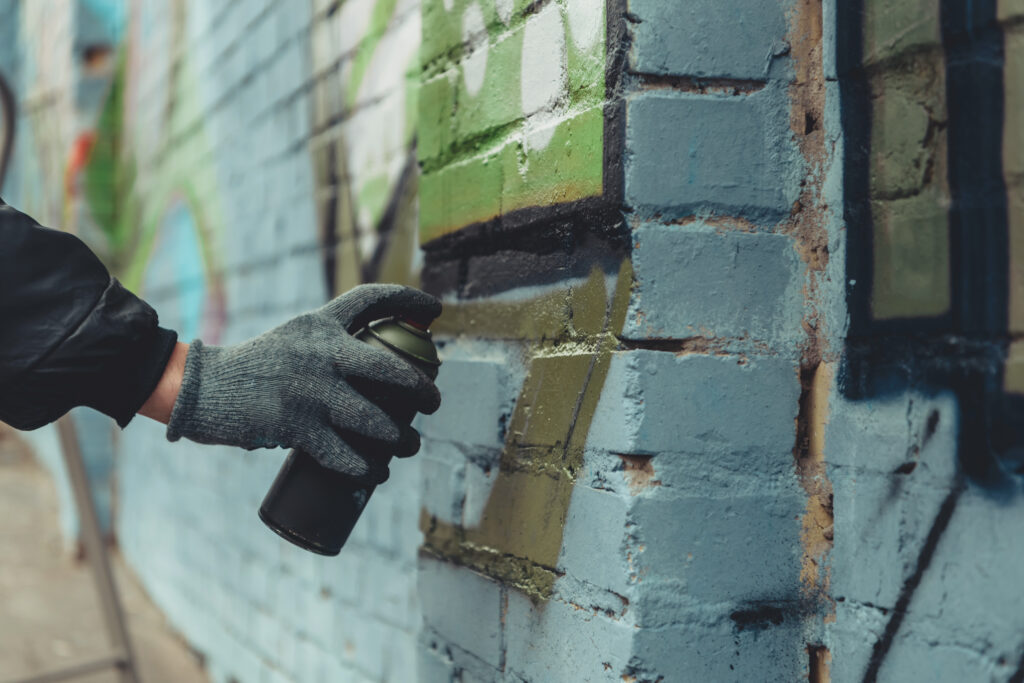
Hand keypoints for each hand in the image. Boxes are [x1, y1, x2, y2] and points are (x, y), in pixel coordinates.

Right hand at [165, 284, 441, 483]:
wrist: (203, 389)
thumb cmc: (256, 366)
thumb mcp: (294, 337)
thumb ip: (330, 342)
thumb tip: (379, 367)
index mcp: (320, 324)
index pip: (371, 299)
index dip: (408, 299)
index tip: (435, 309)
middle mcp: (321, 353)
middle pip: (392, 370)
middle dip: (422, 390)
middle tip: (433, 402)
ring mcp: (312, 392)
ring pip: (377, 422)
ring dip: (402, 440)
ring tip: (409, 444)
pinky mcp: (298, 428)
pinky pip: (347, 457)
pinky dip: (367, 469)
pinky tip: (377, 473)